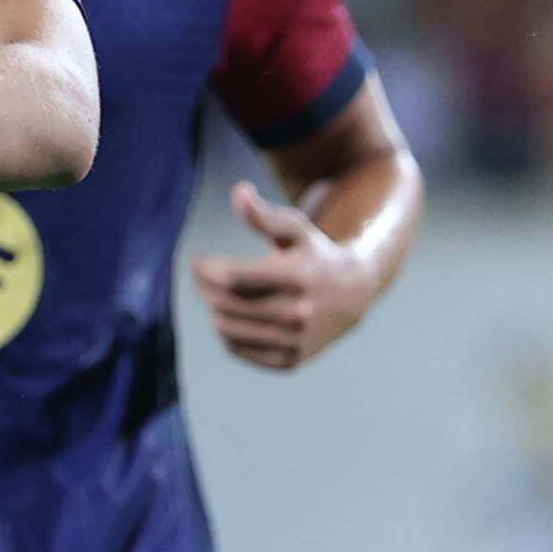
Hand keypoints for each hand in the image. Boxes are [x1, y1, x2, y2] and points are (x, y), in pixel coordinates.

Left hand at [192, 179, 375, 371]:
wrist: (355, 293)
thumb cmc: (315, 253)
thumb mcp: (295, 228)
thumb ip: (263, 214)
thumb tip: (239, 191)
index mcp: (299, 276)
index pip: (233, 277)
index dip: (206, 269)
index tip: (197, 261)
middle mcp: (300, 312)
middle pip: (226, 304)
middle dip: (205, 288)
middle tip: (203, 277)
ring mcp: (296, 340)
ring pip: (227, 328)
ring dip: (214, 310)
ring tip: (216, 295)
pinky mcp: (291, 361)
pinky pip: (238, 349)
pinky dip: (227, 334)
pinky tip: (233, 317)